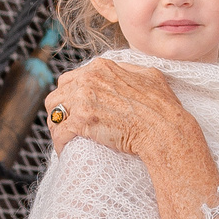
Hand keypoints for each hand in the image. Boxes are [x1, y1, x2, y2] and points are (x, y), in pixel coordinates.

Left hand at [44, 60, 197, 163]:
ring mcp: (82, 100)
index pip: (70, 79)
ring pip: (54, 113)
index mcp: (101, 68)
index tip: (74, 108)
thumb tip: (122, 71)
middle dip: (60, 110)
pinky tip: (65, 151)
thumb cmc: (163, 106)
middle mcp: (87, 79)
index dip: (70, 95)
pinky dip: (60, 144)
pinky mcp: (80, 121)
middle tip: (67, 125)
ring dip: (58, 126)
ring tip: (65, 139)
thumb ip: (129, 70)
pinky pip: (59, 133)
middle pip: (57, 94)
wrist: (164, 129)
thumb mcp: (149, 75)